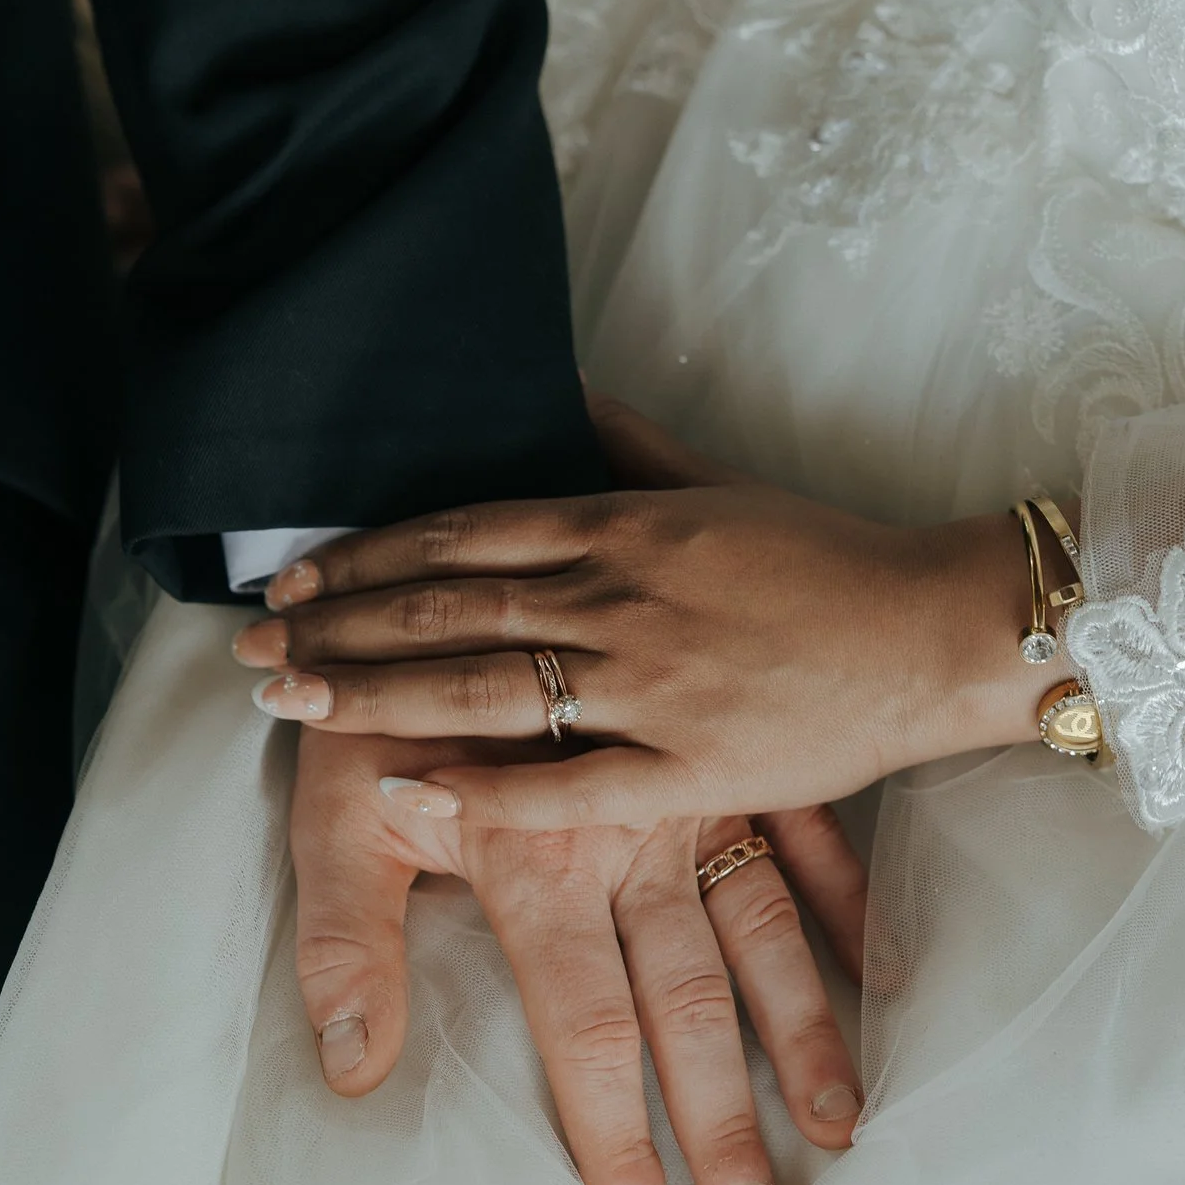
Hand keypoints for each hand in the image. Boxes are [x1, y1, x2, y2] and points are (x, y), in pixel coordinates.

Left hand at [240, 394, 1077, 828]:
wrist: (934, 628)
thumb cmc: (829, 557)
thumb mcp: (721, 480)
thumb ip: (632, 444)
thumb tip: (567, 392)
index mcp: (622, 528)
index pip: (462, 536)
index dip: (366, 558)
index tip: (294, 578)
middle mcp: (620, 597)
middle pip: (448, 609)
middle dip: (337, 627)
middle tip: (251, 647)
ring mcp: (650, 684)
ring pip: (484, 688)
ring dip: (374, 696)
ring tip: (290, 704)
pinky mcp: (689, 768)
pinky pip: (567, 787)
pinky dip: (480, 792)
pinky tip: (402, 791)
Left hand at [288, 728, 867, 1184]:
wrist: (440, 561)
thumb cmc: (378, 699)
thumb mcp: (332, 810)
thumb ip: (348, 939)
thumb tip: (353, 1070)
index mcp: (536, 865)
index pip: (582, 1025)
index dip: (611, 1131)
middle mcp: (625, 844)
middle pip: (686, 1003)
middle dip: (720, 1122)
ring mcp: (686, 795)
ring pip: (758, 932)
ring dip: (800, 1033)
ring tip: (837, 1125)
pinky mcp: (722, 753)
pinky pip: (803, 834)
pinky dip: (844, 899)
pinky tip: (878, 967)